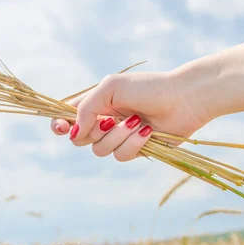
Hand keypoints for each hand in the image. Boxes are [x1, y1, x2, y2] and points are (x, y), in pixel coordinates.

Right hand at [51, 71, 211, 160]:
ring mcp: (117, 137)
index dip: (59, 126)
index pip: (66, 118)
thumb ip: (87, 108)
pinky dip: (133, 144)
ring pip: (100, 151)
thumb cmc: (148, 88)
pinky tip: (147, 131)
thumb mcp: (111, 88)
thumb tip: (74, 133)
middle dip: (95, 131)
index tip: (62, 128)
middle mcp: (102, 121)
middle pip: (79, 139)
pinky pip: (120, 156)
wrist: (184, 99)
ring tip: (137, 121)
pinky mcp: (133, 149)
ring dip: (118, 136)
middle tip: (112, 119)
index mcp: (94, 103)